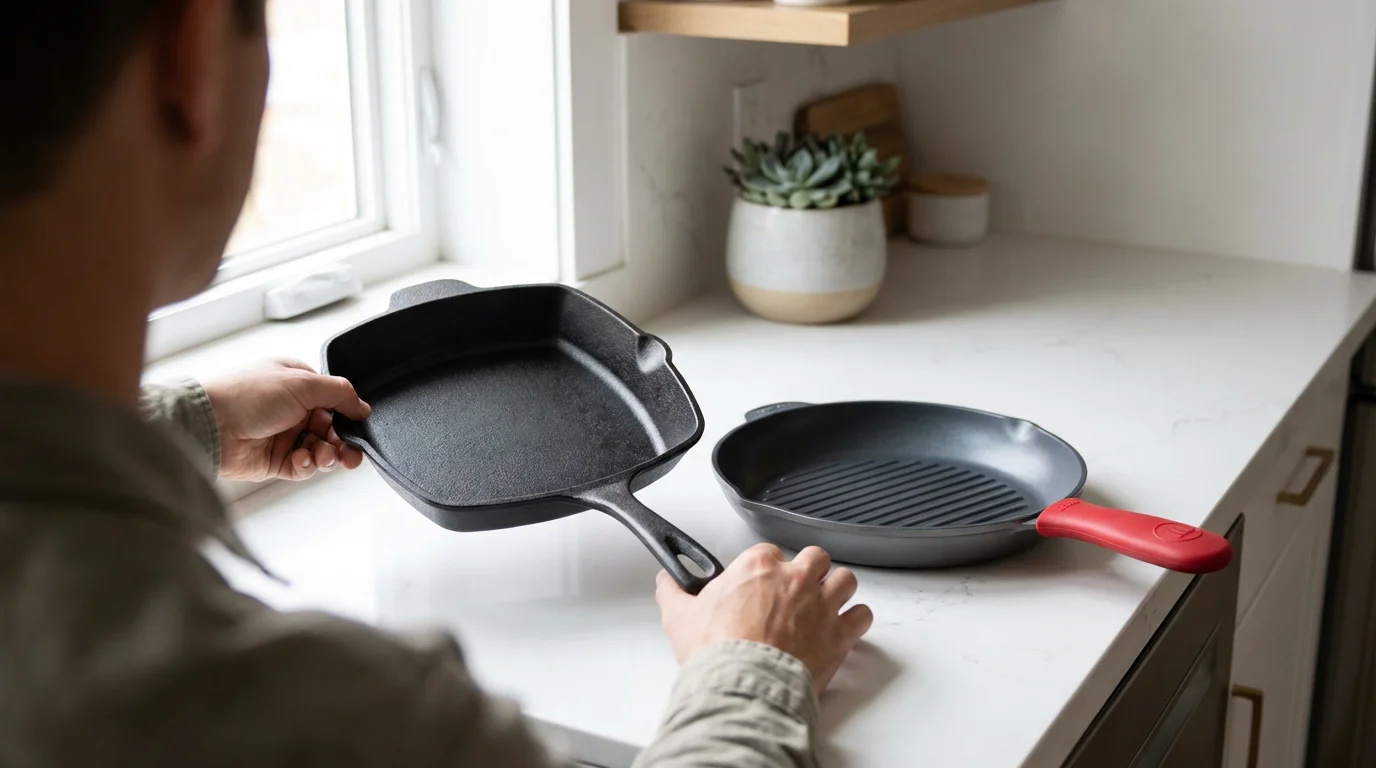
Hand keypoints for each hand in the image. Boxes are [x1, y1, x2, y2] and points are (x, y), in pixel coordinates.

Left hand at [202, 359, 371, 481]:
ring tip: (324, 457)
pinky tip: (300, 460)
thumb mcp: (303, 383)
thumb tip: (362, 407)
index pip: (334, 401)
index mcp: (297, 383)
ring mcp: (282, 435)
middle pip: (331, 429)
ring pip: (319, 450)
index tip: (358, 426)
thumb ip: (340, 393)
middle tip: (351, 453)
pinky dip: (306, 465)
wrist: (209, 424)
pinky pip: (301, 467)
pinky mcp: (273, 460)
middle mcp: (290, 408)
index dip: (347, 415)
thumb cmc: (246, 395)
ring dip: (327, 455)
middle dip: (342, 441)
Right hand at [655, 543, 873, 689]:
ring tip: (825, 603)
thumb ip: (673, 591)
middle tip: (797, 590)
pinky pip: (862, 615)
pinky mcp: (840, 634)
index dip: (766, 568)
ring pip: (845, 579)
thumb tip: (666, 580)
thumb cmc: (717, 652)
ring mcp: (821, 605)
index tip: (759, 584)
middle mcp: (795, 579)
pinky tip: (845, 627)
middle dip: (809, 571)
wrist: (744, 684)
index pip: (769, 552)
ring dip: (837, 589)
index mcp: (758, 567)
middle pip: (815, 557)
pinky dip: (856, 620)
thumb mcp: (680, 616)